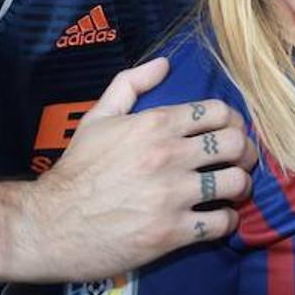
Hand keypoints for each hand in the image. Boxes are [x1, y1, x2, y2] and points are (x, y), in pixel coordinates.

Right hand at [14, 58, 257, 280]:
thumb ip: (131, 84)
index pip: (219, 111)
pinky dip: (226, 222)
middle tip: (238, 162)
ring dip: (239, 188)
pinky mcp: (171, 232)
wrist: (50, 224)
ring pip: (236, 183)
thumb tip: (164, 63)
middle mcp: (169, 156)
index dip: (232, 121)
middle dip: (245, 153)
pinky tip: (216, 219)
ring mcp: (172, 195)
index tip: (229, 132)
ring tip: (231, 192)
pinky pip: (221, 222)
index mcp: (155, 124)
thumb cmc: (76, 170)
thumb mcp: (97, 117)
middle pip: (237, 144)